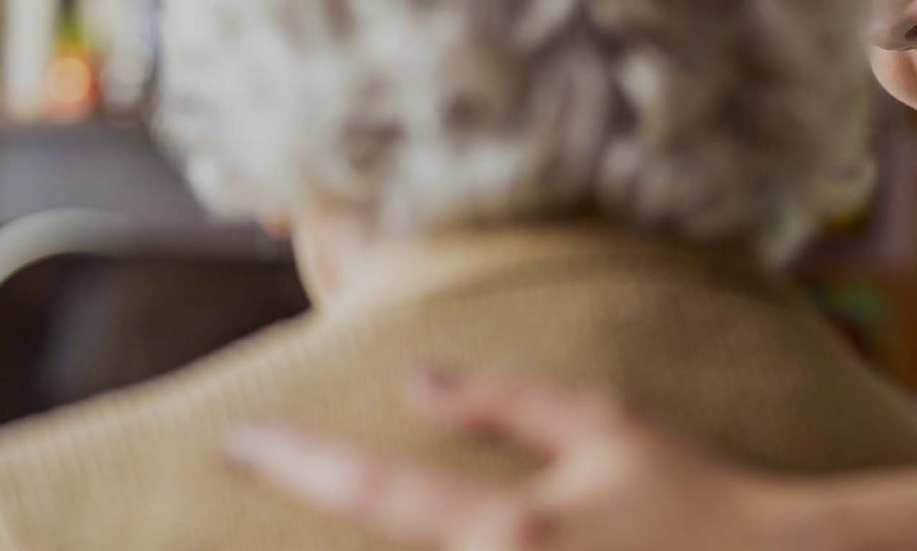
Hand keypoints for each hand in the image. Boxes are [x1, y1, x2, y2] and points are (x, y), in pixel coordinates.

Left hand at [224, 373, 802, 549]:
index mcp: (507, 529)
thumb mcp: (604, 427)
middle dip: (295, 539)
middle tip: (221, 514)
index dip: (295, 460)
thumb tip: (415, 381)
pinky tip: (452, 547)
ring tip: (327, 534)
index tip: (238, 438)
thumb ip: (504, 404)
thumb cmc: (695, 495)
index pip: (373, 489)